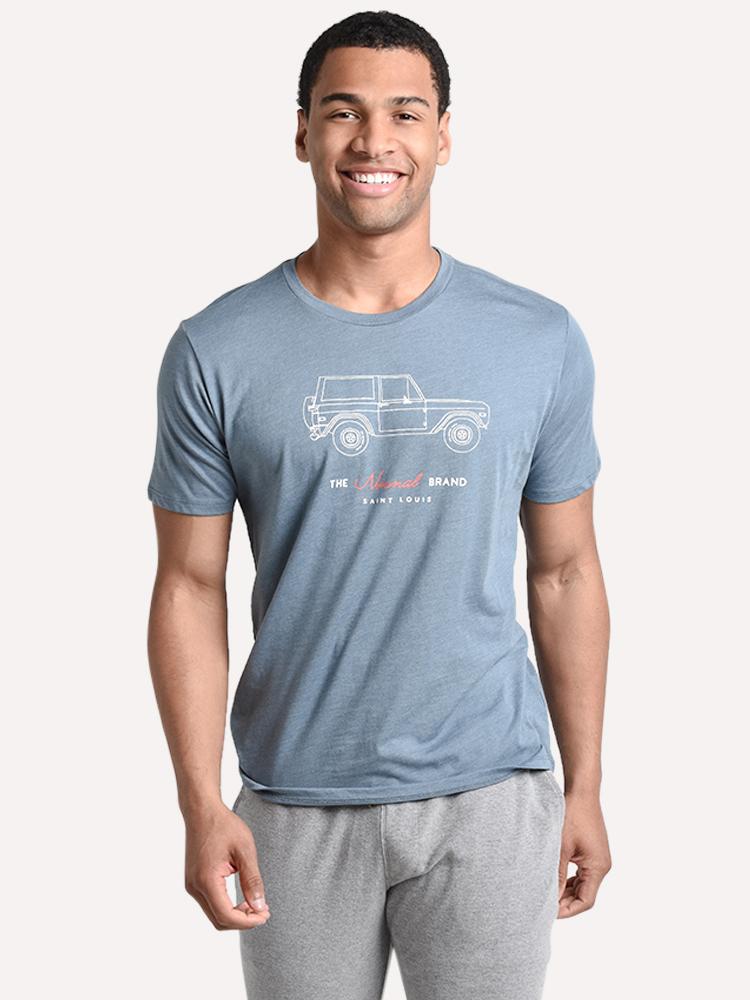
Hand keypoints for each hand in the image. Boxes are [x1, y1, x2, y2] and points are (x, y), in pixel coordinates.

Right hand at [184, 801, 270, 929]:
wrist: (201, 811)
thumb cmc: (224, 826)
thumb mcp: (244, 850)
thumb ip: (252, 880)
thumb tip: (259, 907)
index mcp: (206, 880)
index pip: (226, 915)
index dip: (248, 921)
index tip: (265, 914)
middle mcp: (194, 887)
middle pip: (219, 920)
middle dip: (243, 921)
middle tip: (263, 911)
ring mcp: (191, 885)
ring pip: (213, 914)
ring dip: (234, 914)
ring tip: (255, 903)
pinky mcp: (193, 881)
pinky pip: (210, 903)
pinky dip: (226, 906)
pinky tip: (242, 897)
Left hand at [557, 791, 611, 917]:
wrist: (582, 791)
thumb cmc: (572, 816)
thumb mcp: (560, 848)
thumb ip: (556, 875)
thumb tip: (550, 899)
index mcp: (598, 867)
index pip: (585, 901)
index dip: (567, 910)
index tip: (549, 912)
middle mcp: (602, 866)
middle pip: (585, 895)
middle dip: (565, 901)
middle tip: (543, 904)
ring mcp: (598, 858)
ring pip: (582, 884)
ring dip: (566, 890)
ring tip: (546, 892)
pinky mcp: (592, 851)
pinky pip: (582, 873)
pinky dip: (569, 879)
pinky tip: (553, 878)